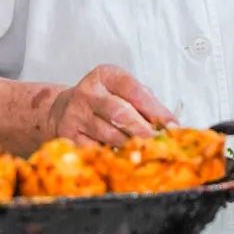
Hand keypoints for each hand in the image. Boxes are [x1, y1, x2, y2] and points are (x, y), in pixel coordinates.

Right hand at [47, 65, 175, 146]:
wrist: (61, 111)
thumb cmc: (102, 101)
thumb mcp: (121, 92)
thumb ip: (145, 103)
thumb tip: (169, 125)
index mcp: (105, 76)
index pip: (133, 89)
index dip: (155, 109)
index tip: (172, 125)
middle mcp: (88, 92)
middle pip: (120, 113)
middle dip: (144, 130)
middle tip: (161, 143)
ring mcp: (76, 115)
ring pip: (109, 134)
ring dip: (132, 145)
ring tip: (147, 152)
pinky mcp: (69, 137)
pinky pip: (96, 150)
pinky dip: (114, 155)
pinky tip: (125, 158)